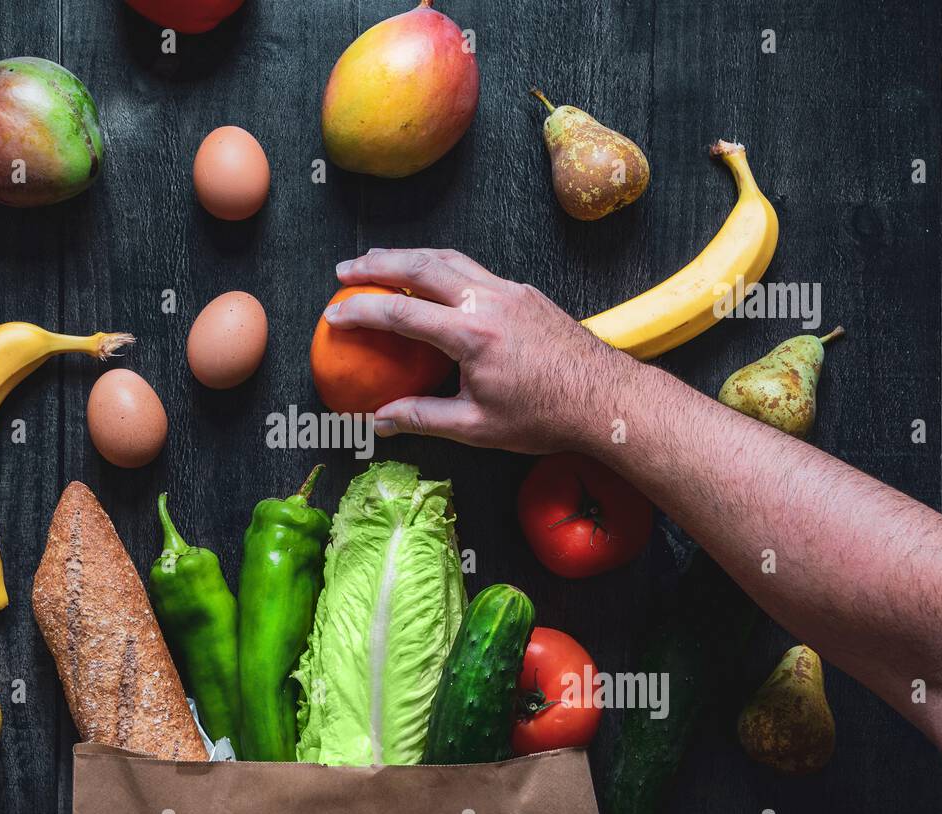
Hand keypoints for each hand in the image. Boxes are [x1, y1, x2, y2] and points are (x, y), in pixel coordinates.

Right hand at [324, 248, 631, 454]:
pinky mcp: (524, 292)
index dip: (361, 312)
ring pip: (449, 259)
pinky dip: (442, 265)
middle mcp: (488, 302)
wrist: (607, 398)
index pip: (401, 314)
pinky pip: (473, 269)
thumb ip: (424, 418)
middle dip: (378, 264)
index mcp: (472, 335)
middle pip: (421, 267)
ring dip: (409, 256)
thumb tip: (381, 421)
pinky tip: (431, 277)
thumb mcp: (477, 427)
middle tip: (346, 269)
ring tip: (379, 260)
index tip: (334, 313)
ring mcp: (509, 291)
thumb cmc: (544, 417)